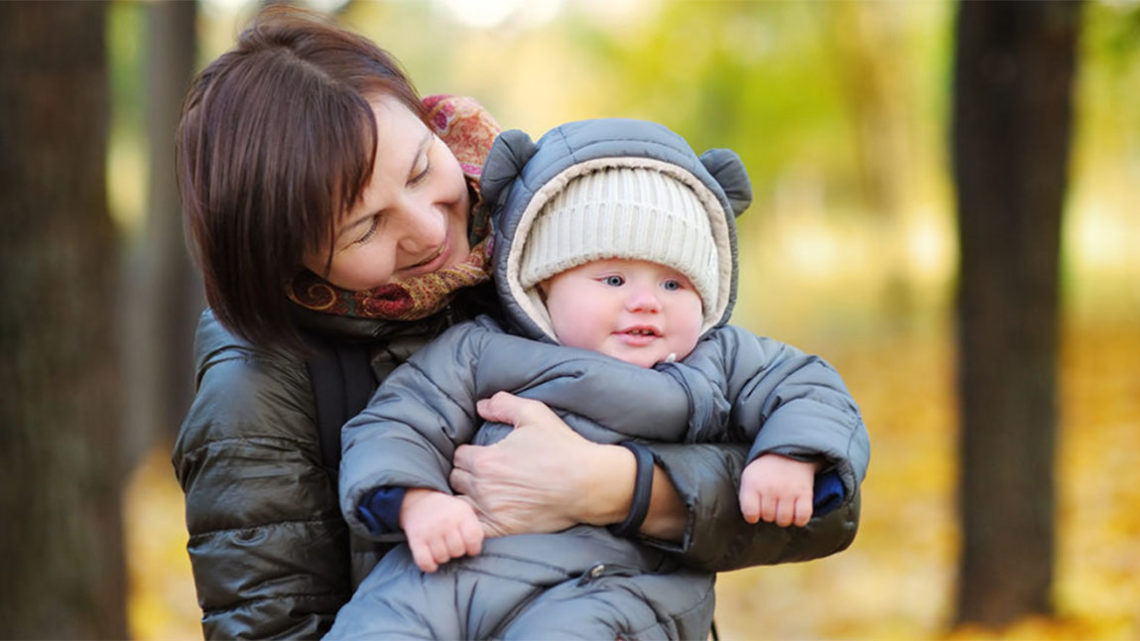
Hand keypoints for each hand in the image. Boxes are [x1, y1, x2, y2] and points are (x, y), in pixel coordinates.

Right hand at [400, 488, 483, 572]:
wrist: (420, 502)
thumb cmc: (448, 512)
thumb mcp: (464, 511)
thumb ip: (474, 528)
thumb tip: (476, 550)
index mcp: (461, 513)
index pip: (473, 538)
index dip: (474, 548)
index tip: (469, 547)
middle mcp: (445, 522)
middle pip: (458, 551)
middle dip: (457, 551)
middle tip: (452, 545)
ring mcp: (430, 531)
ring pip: (442, 558)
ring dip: (443, 557)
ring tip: (442, 548)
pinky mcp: (416, 540)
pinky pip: (424, 562)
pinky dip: (429, 566)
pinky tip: (433, 562)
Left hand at [449, 391, 630, 537]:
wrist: (588, 484)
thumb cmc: (562, 447)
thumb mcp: (534, 413)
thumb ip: (502, 404)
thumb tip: (481, 406)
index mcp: (484, 459)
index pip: (458, 456)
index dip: (469, 453)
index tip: (481, 455)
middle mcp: (483, 487)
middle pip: (457, 480)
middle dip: (466, 474)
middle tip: (484, 474)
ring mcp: (492, 511)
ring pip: (461, 505)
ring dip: (467, 498)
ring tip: (484, 494)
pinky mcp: (503, 529)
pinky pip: (474, 529)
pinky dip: (473, 523)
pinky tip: (486, 515)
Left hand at [738, 454, 817, 526]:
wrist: (789, 451)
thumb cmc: (766, 469)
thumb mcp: (749, 476)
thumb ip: (747, 497)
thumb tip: (751, 519)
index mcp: (753, 484)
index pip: (750, 514)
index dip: (753, 516)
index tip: (756, 511)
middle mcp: (770, 488)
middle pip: (768, 517)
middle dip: (769, 514)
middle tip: (772, 504)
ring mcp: (788, 491)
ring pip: (784, 520)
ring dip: (783, 518)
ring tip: (783, 509)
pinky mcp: (805, 493)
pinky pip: (802, 517)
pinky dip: (799, 520)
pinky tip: (796, 513)